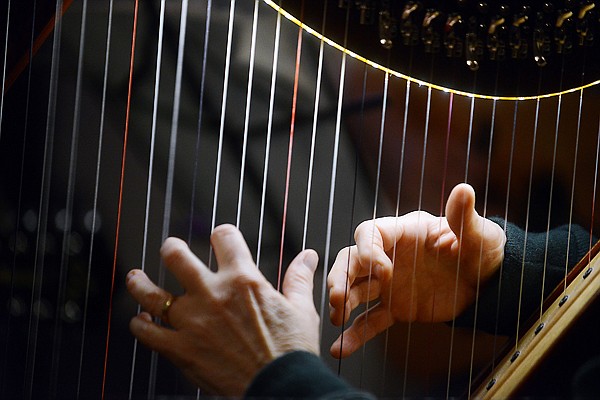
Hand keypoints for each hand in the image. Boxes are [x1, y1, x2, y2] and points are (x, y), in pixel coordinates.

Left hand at [127, 224, 319, 395]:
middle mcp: (213, 294)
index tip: (220, 237)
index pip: (224, 238)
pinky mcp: (181, 350)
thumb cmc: (292, 351)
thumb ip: (299, 278)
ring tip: (135, 278)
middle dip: (172, 249)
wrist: (281, 388)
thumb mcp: (301, 309)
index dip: (222, 234)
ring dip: (140, 283)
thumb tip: (308, 256)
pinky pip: (147, 333)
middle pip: (177, 257)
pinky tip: (140, 322)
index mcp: (243, 280)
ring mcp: (193, 322)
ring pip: (151, 294)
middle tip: (171, 249)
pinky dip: (139, 326)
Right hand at [327, 183, 505, 357]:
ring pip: (355, 289)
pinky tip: (340, 349)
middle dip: (341, 277)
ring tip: (335, 319)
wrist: (489, 284)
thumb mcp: (478, 235)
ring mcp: (388, 284)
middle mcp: (389, 256)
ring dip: (341, 302)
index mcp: (403, 233)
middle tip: (338, 298)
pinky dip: (355, 334)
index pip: (370, 234)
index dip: (368, 251)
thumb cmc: (482, 250)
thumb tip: (464, 188)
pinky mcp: (395, 308)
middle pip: (351, 260)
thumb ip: (463, 216)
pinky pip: (371, 320)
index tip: (383, 272)